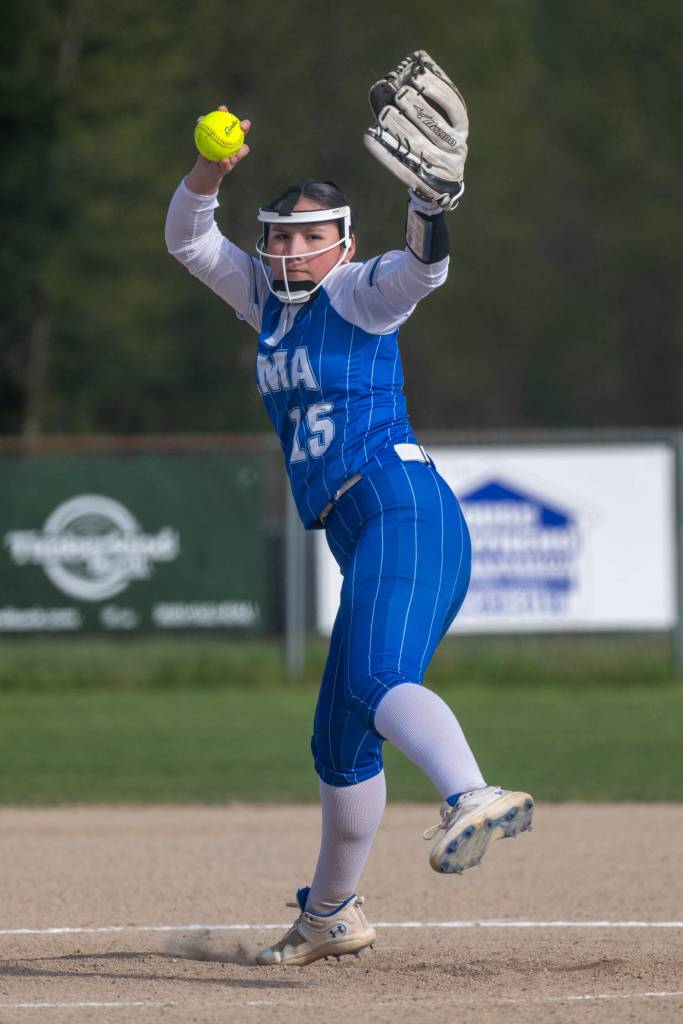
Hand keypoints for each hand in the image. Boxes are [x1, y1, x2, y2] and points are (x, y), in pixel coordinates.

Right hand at [185, 105, 250, 195]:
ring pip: (225, 123)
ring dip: (224, 114)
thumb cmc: (216, 171)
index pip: (244, 145)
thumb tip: (225, 160)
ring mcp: (223, 135)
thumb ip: (225, 166)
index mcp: (237, 149)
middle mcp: (232, 140)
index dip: (246, 141)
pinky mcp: (212, 132)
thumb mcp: (220, 170)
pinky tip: (200, 119)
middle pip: (240, 131)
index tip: (243, 137)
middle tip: (241, 124)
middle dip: (244, 125)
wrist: (207, 169)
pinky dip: (205, 122)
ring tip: (221, 109)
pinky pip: (209, 126)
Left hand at [363, 52, 467, 209]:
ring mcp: (441, 168)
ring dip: (400, 128)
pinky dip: (384, 152)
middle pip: (436, 127)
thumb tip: (411, 68)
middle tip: (400, 94)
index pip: (454, 107)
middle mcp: (456, 148)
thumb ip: (429, 103)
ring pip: (419, 146)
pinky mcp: (423, 183)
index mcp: (461, 129)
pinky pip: (402, 167)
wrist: (440, 186)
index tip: (419, 76)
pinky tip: (370, 137)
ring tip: (385, 114)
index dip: (438, 90)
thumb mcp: (440, 125)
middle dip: (417, 108)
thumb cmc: (434, 144)